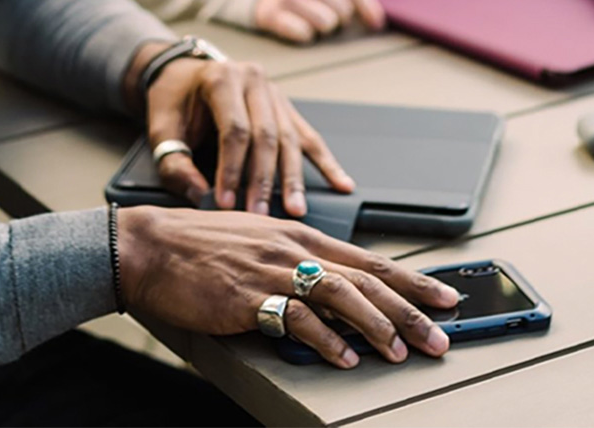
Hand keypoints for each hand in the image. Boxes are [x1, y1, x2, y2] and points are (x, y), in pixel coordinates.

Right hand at [116, 205, 458, 368]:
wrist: (148, 246)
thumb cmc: (198, 247)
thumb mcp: (258, 242)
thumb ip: (295, 260)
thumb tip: (329, 288)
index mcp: (300, 235)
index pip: (369, 259)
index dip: (411, 281)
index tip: (445, 296)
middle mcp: (294, 248)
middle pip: (366, 279)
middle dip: (410, 310)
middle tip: (440, 336)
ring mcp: (272, 270)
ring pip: (341, 295)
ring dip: (376, 326)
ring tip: (399, 352)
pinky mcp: (248, 295)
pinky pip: (297, 318)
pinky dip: (325, 340)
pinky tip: (344, 357)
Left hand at [146, 56, 352, 214]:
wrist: (182, 72)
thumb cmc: (172, 101)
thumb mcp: (161, 128)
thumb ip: (175, 164)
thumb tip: (200, 196)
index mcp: (222, 79)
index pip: (235, 130)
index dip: (232, 169)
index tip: (227, 203)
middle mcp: (253, 80)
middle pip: (266, 135)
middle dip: (264, 179)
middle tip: (261, 214)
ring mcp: (274, 92)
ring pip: (290, 138)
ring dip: (293, 178)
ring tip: (297, 209)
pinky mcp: (285, 107)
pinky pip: (308, 136)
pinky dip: (325, 162)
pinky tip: (341, 183)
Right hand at [254, 0, 385, 43]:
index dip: (369, 9)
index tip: (376, 23)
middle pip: (343, 10)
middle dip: (341, 18)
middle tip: (329, 14)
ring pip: (326, 23)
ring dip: (323, 27)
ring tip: (313, 19)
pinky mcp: (270, 14)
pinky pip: (304, 34)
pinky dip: (304, 34)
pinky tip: (297, 24)